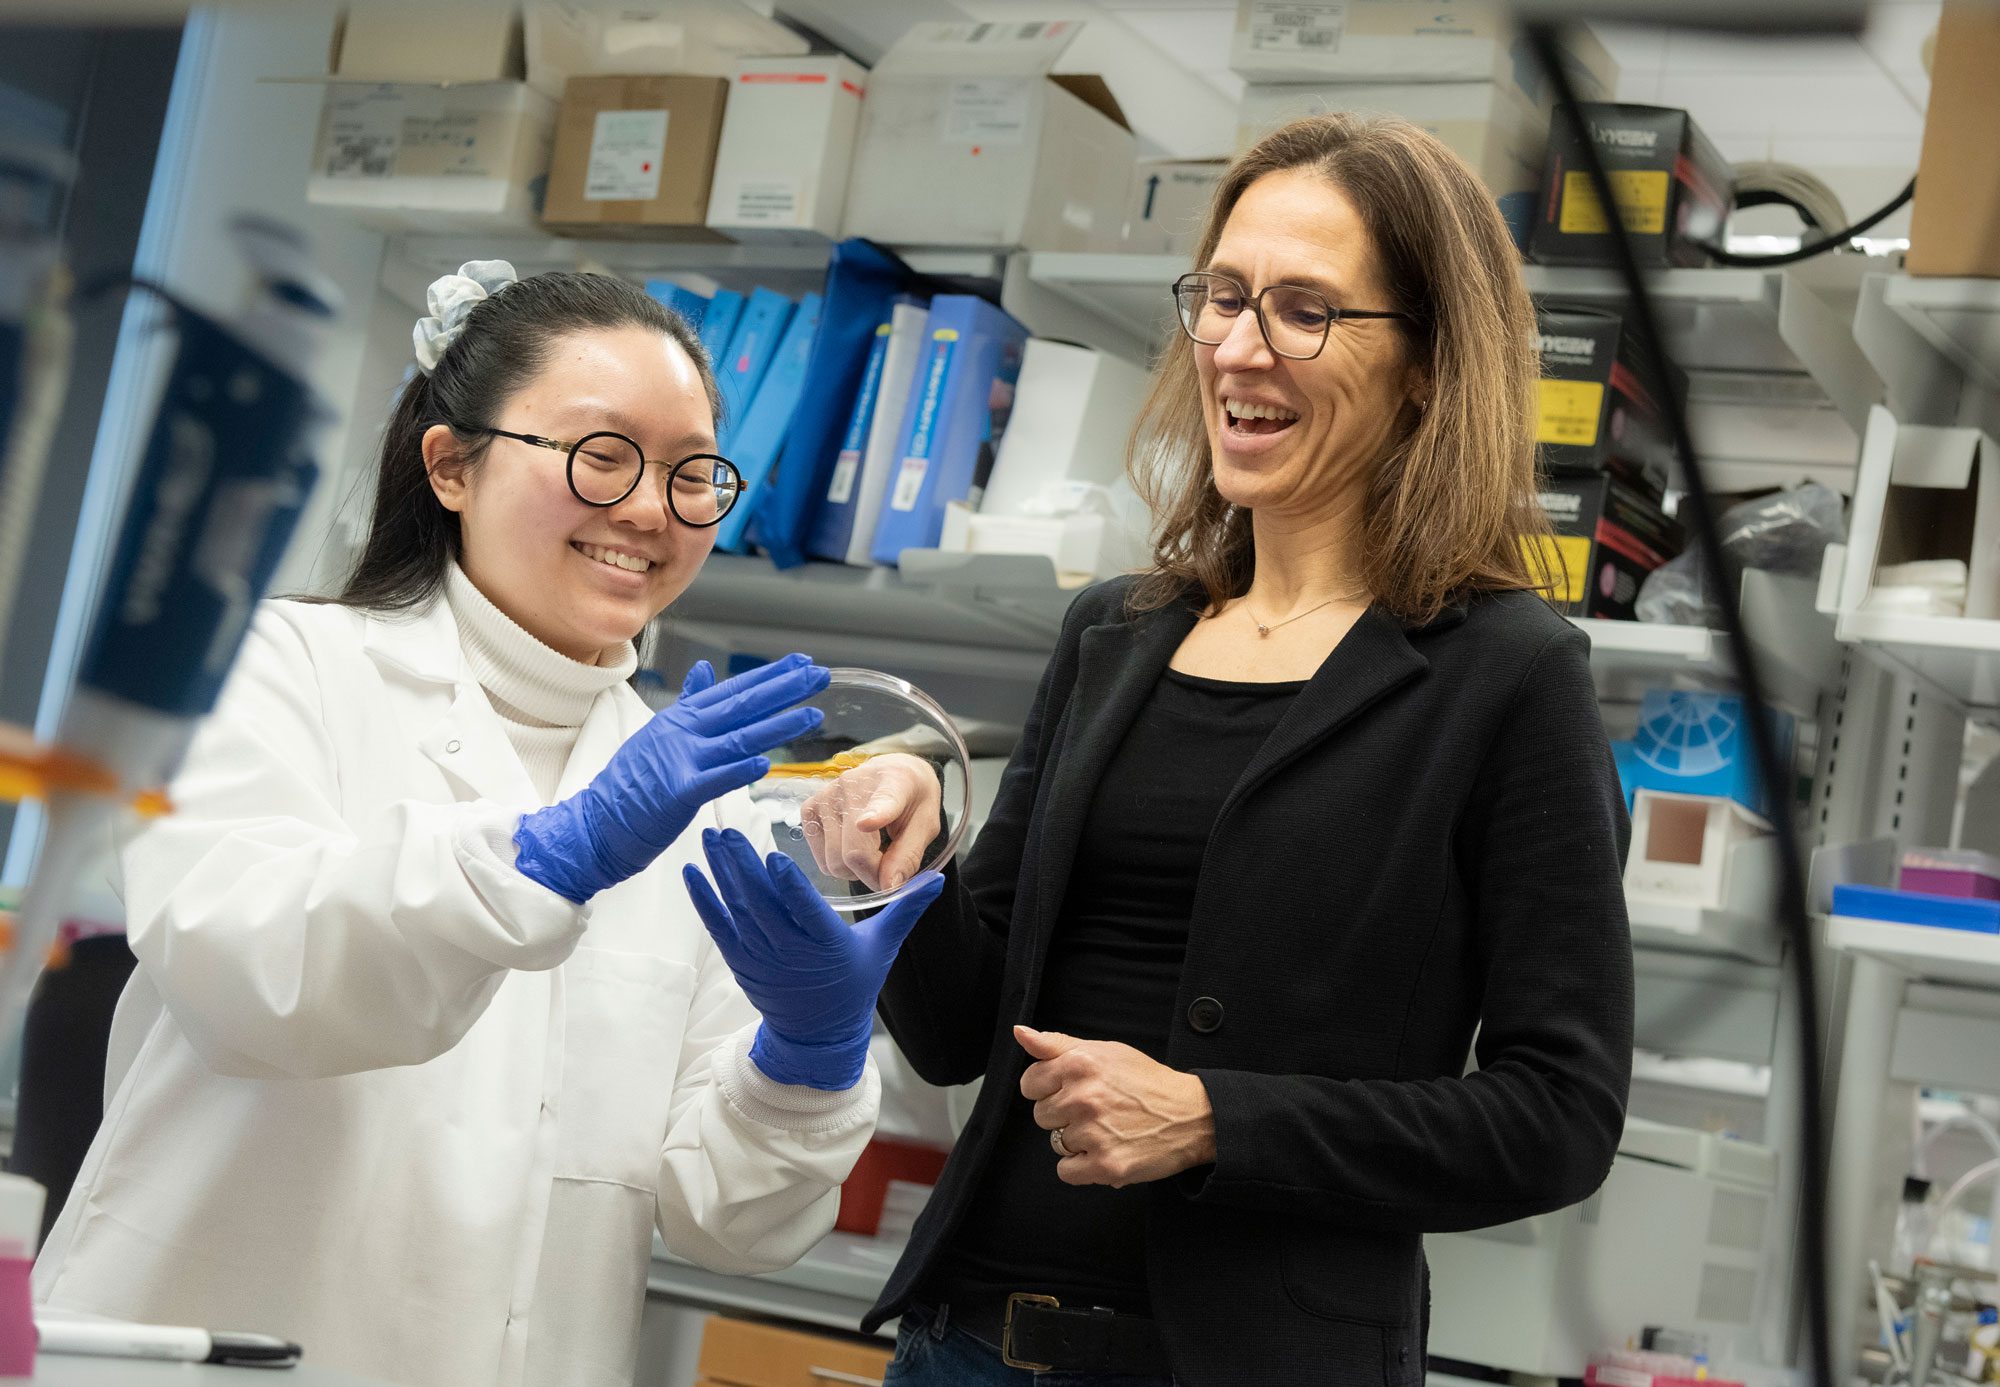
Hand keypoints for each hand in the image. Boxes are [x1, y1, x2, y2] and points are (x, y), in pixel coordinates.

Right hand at [514, 656, 827, 902]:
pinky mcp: (677, 793)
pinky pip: (714, 779)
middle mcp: (682, 732)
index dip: (770, 676)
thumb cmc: (631, 785)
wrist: (595, 824)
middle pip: (741, 706)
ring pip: (736, 738)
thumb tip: (705, 671)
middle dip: (784, 689)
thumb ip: (688, 706)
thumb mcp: (659, 735)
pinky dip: (739, 769)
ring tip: (812, 715)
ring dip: (777, 726)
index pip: (733, 691)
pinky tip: (764, 761)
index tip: (802, 663)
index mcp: (681, 718)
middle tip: (819, 674)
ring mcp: (679, 760)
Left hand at [684, 828, 945, 1089]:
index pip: (805, 912)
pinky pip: (718, 926)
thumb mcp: (881, 947)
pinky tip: (692, 871)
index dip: (788, 886)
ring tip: (712, 837)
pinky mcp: (741, 960)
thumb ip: (904, 909)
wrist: (818, 1034)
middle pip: (762, 904)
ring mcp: (761, 956)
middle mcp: (790, 951)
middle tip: (728, 829)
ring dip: (721, 872)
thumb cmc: (852, 984)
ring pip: (737, 909)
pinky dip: (704, 899)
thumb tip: (935, 878)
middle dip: (742, 866)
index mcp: (826, 945)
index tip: (775, 857)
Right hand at [799, 753, 941, 891]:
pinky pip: (821, 861)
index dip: (875, 815)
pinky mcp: (809, 809)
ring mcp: (826, 796)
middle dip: (873, 873)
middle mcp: (852, 784)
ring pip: (834, 862)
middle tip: (888, 866)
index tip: (866, 823)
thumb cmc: (912, 802)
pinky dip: (838, 864)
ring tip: (871, 850)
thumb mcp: (926, 827)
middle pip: (854, 853)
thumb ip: (908, 855)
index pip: (883, 801)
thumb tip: (888, 886)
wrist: (893, 773)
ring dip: (855, 870)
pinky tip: (852, 845)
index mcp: (894, 783)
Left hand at [1017, 1026, 1216, 1188]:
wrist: (1192, 1115)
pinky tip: (1106, 1150)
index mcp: (1080, 1064)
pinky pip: (1066, 1171)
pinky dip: (1083, 1167)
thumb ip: (1057, 1045)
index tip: (1070, 1091)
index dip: (1048, 1089)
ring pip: (1055, 1143)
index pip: (1030, 1083)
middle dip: (1063, 1115)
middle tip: (1097, 1110)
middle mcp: (1083, 1097)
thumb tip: (1020, 1033)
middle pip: (1041, 1115)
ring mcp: (1093, 1133)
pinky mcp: (1105, 1165)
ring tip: (1107, 1129)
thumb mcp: (1105, 1052)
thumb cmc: (1146, 1082)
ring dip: (1077, 1141)